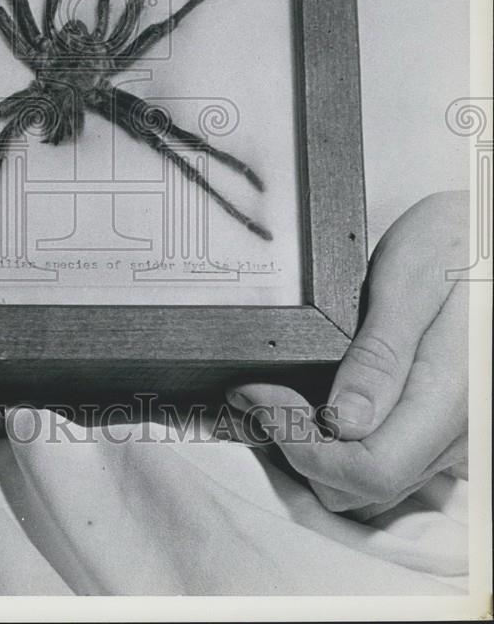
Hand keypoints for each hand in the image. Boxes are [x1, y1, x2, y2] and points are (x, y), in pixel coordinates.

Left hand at [227, 191, 468, 516]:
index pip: (368, 471)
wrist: (488, 237)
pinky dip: (341, 445)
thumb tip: (342, 421)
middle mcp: (455, 431)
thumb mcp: (412, 280)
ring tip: (274, 397)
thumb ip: (380, 354)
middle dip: (297, 449)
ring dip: (315, 451)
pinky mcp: (443, 424)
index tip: (262, 397)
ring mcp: (452, 434)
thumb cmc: (459, 244)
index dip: (301, 445)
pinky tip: (314, 402)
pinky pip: (389, 459)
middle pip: (363, 489)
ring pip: (372, 484)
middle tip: (257, 394)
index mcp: (447, 397)